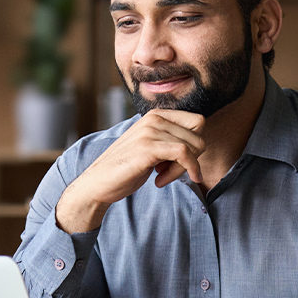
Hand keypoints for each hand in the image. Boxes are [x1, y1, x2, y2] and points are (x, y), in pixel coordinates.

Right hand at [55, 110, 204, 232]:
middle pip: (198, 134)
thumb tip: (200, 143)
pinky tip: (161, 182)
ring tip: (162, 177)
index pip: (197, 122)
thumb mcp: (151, 147)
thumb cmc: (126, 168)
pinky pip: (184, 154)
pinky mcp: (148, 147)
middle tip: (170, 172)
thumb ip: (170, 140)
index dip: (194, 145)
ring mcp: (150, 131)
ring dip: (183, 169)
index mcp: (156, 115)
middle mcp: (154, 118)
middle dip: (192, 158)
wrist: (98, 182)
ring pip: (192, 146)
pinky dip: (183, 171)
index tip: (178, 162)